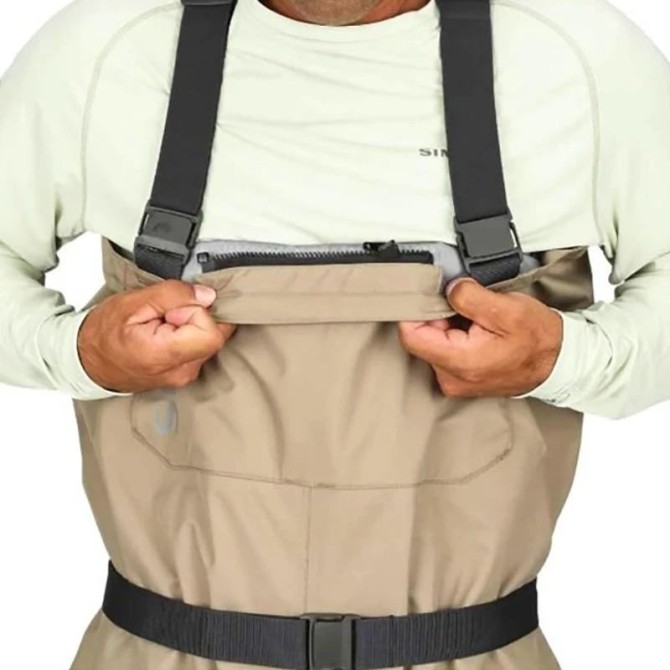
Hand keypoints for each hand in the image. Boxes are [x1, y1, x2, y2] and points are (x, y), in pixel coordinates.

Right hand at [78, 280, 235, 392]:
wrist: (87, 362)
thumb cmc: (102, 334)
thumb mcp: (132, 302)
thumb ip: (173, 295)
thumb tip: (207, 295)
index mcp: (166, 355)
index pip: (212, 332)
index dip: (196, 312)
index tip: (172, 310)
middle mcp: (182, 371)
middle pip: (215, 334)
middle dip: (196, 316)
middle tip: (166, 315)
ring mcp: (186, 375)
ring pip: (210, 339)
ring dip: (192, 325)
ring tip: (162, 325)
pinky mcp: (186, 372)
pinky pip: (202, 346)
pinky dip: (189, 335)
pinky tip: (167, 333)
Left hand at [398, 278, 562, 397]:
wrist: (558, 363)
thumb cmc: (537, 339)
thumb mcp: (507, 309)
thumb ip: (470, 297)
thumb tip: (447, 288)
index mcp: (459, 361)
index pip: (411, 335)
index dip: (416, 310)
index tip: (429, 294)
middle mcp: (450, 377)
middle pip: (420, 337)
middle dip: (436, 316)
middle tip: (463, 305)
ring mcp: (453, 381)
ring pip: (432, 343)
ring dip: (447, 326)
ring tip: (474, 319)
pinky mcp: (458, 379)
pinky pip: (443, 352)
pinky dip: (454, 336)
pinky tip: (475, 331)